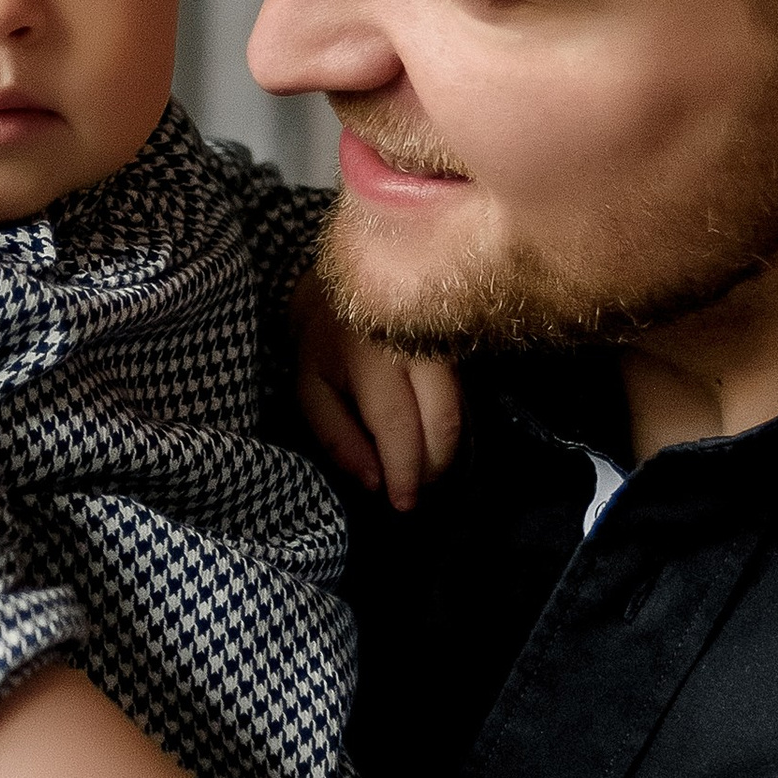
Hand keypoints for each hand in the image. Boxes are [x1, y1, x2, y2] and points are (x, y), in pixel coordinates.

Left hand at [291, 272, 461, 511]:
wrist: (351, 274)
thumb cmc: (325, 338)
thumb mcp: (311, 388)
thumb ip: (337, 438)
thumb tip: (374, 483)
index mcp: (370, 358)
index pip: (398, 426)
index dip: (405, 471)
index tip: (403, 503)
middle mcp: (415, 348)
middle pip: (442, 423)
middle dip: (432, 469)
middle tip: (415, 491)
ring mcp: (443, 343)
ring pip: (461, 412)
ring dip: (447, 454)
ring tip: (423, 472)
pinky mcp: (458, 344)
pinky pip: (465, 398)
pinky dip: (454, 429)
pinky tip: (436, 443)